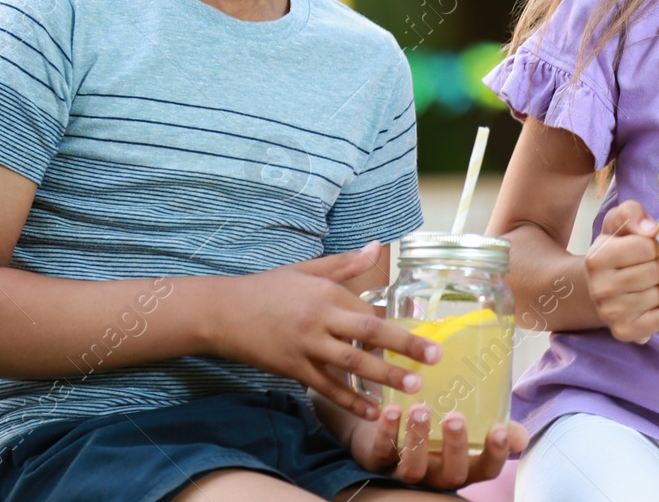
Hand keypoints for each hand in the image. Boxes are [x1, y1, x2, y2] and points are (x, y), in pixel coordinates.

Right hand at [213, 243, 439, 417]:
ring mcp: (305, 346)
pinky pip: (326, 387)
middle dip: (404, 347)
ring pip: (350, 364)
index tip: (423, 337)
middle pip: (367, 335)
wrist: (223, 312)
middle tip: (434, 358)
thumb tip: (378, 247)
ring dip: (384, 376)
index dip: (395, 326)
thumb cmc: (269, 288)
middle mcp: (318, 319)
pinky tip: (372, 411)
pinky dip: (350, 400)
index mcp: (325, 293)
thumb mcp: (307, 269)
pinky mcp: (292, 369)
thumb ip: (345, 264)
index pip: (369, 311)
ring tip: (414, 387)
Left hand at [346, 402, 527, 488]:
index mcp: (462, 466)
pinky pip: (381, 452)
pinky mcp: (378, 459)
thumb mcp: (467, 427)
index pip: (486, 469)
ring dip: (418, 439)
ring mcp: (406, 470)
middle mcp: (436, 473)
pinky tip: (392, 409)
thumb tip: (519, 437)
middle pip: (451, 474)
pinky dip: (386, 431)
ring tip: (421, 409)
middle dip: (455, 447)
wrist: (383, 423)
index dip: (495, 454)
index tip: (499, 429)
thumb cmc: (434, 426)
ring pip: (413, 469)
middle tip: (456, 417)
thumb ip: (495, 429)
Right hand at [585, 200, 658, 342]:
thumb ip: (631, 213)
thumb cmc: (614, 251)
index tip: (647, 250)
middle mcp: (600, 288)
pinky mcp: (624, 331)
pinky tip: (658, 300)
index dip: (653, 247)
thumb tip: (650, 229)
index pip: (646, 247)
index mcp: (597, 258)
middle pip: (655, 272)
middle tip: (653, 267)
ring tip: (656, 283)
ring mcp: (611, 313)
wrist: (596, 287)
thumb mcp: (617, 224)